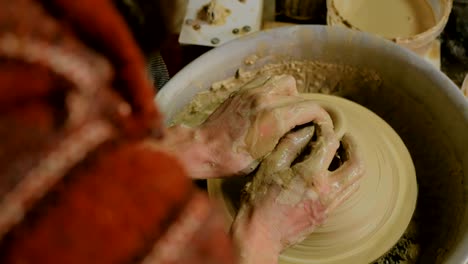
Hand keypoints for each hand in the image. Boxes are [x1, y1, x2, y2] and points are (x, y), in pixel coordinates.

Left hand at [198, 74, 341, 177]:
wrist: (203, 148)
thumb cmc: (232, 160)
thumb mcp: (267, 157)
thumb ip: (289, 140)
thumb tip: (305, 133)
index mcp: (274, 119)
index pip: (311, 109)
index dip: (322, 118)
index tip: (323, 127)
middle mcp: (265, 100)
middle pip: (301, 96)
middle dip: (307, 110)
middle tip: (304, 123)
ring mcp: (252, 92)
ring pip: (285, 82)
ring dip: (291, 95)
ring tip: (286, 112)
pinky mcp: (242, 91)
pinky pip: (267, 81)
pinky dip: (274, 90)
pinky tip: (270, 106)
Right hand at [231, 121, 363, 263]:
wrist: (260, 235)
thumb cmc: (259, 200)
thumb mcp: (270, 166)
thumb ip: (290, 144)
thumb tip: (306, 129)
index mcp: (311, 176)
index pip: (331, 143)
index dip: (327, 129)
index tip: (321, 125)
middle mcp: (326, 191)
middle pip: (357, 165)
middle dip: (355, 147)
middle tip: (345, 138)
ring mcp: (329, 206)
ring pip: (355, 182)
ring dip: (352, 163)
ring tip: (339, 154)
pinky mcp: (326, 215)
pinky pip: (344, 193)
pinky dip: (343, 178)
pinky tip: (329, 172)